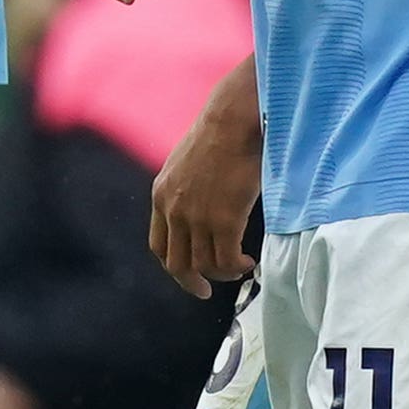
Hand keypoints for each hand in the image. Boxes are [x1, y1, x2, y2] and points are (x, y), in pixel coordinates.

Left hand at [147, 65, 263, 294]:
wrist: (233, 118)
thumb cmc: (221, 132)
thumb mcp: (188, 161)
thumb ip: (188, 186)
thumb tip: (204, 202)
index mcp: (162, 195)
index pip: (158, 246)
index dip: (173, 266)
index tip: (190, 275)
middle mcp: (174, 210)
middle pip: (177, 264)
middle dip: (193, 282)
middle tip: (209, 290)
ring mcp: (197, 217)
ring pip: (205, 265)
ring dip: (224, 273)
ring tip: (241, 267)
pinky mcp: (224, 219)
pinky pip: (227, 259)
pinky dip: (237, 267)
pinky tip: (249, 261)